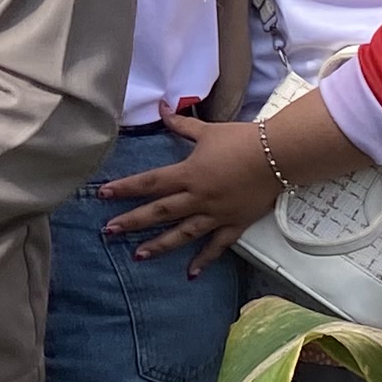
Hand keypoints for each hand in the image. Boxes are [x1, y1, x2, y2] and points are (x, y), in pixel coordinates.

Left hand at [103, 115, 287, 260]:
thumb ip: (181, 125)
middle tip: (108, 231)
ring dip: (159, 245)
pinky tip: (190, 273)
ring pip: (183, 233)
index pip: (150, 183)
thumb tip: (161, 107)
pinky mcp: (234, 224)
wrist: (279, 156)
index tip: (103, 195)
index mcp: (189, 174)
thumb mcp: (208, 131)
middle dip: (132, 222)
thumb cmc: (242, 140)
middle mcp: (198, 197)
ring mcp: (216, 214)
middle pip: (160, 212)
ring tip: (138, 255)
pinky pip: (217, 245)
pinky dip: (204, 259)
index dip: (125, 189)